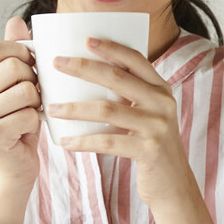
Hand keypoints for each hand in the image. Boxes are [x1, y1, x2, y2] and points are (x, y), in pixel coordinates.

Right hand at [0, 17, 41, 186]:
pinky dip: (36, 122)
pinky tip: (26, 131)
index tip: (28, 69)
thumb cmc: (18, 121)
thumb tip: (16, 21)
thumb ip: (14, 52)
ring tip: (29, 113)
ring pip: (26, 90)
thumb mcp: (17, 84)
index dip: (20, 53)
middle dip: (33, 80)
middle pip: (14, 66)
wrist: (14, 166)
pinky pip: (30, 114)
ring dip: (37, 102)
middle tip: (31, 97)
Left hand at [47, 38, 193, 208]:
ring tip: (50, 108)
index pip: (136, 59)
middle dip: (83, 67)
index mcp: (161, 89)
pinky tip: (65, 142)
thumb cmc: (149, 145)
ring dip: (74, 107)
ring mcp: (157, 126)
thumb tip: (86, 76)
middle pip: (117, 78)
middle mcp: (162, 103)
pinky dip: (83, 141)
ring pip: (107, 109)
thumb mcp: (145, 115)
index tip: (85, 39)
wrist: (173, 184)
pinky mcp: (148, 149)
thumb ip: (128, 96)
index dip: (111, 48)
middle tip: (56, 63)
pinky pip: (108, 141)